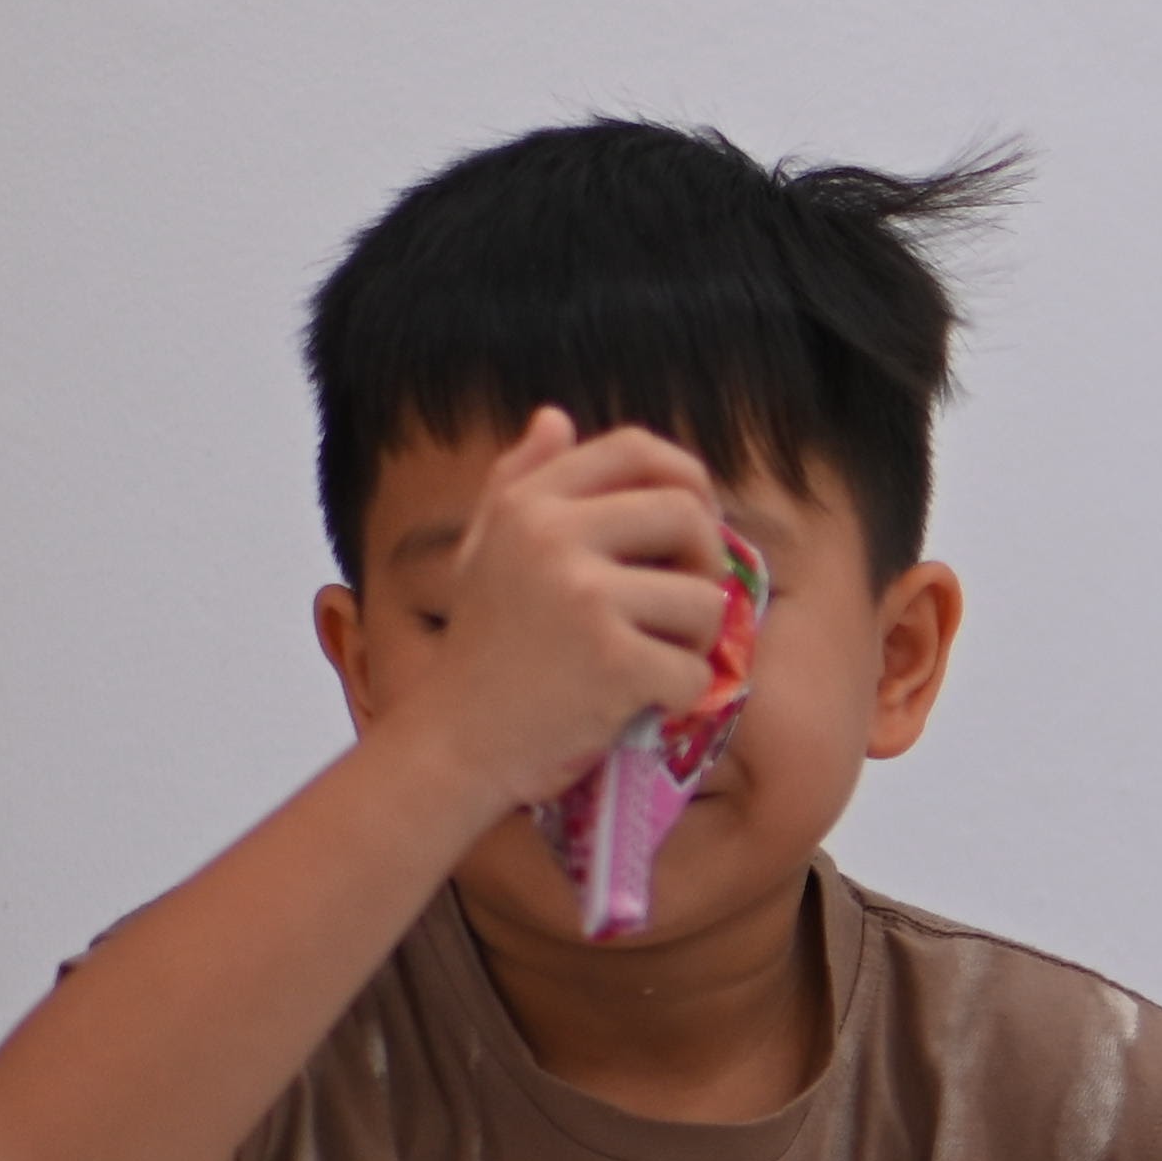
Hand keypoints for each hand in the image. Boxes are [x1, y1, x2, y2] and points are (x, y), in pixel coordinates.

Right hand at [400, 411, 745, 808]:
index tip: (689, 528)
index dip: (686, 480)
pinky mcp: (613, 660)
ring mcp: (584, 597)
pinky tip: (634, 703)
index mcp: (529, 504)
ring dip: (693, 642)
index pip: (637, 449)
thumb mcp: (486, 551)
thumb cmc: (481, 648)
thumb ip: (519, 481)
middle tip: (680, 606)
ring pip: (706, 600)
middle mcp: (553, 536)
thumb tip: (555, 417)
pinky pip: (695, 670)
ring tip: (645, 659)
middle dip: (705, 563)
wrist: (455, 743)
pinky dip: (678, 697)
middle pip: (689, 515)